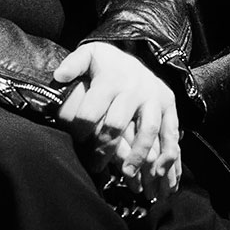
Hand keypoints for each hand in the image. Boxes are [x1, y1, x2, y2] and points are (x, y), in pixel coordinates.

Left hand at [53, 41, 180, 200]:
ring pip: (147, 129)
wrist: (136, 57)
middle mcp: (134, 88)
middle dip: (104, 148)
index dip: (81, 129)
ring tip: (128, 174)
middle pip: (117, 123)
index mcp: (111, 79)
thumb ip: (73, 64)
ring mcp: (154, 98)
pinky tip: (159, 171)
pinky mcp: (169, 105)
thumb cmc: (108, 63)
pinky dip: (168, 153)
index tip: (77, 142)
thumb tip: (58, 76)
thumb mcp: (90, 54)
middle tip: (95, 166)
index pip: (92, 110)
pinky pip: (170, 131)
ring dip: (138, 154)